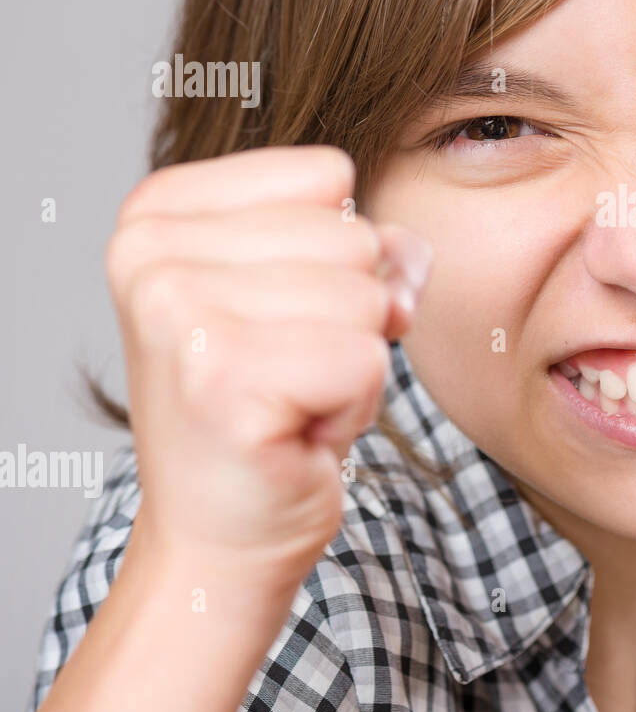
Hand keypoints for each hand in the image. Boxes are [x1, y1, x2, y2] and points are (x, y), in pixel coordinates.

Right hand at [106, 146, 432, 589]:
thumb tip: (410, 256)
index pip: (328, 175)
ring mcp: (178, 311)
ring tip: (291, 400)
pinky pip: (367, 359)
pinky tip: (296, 434)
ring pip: (367, 297)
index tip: (280, 320)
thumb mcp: (314, 297)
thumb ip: (371, 246)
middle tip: (287, 373)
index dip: (335, 256)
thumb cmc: (267, 411)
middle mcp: (150, 250)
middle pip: (354, 237)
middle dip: (350, 318)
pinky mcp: (222, 378)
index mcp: (158, 211)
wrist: (221, 536)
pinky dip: (354, 406)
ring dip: (353, 363)